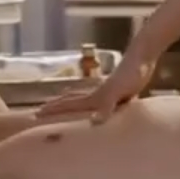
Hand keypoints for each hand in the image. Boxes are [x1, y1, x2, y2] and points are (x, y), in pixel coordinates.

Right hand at [35, 55, 154, 124]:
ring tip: (60, 105)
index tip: (36, 114)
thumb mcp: (119, 92)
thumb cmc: (132, 73)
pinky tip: (97, 109)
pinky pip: (101, 104)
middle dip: (56, 107)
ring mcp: (107, 92)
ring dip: (70, 104)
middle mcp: (97, 94)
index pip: (69, 105)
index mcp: (95, 97)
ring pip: (83, 100)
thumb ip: (107, 106)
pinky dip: (94, 107)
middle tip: (39, 112)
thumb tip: (94, 121)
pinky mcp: (119, 93)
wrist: (143, 56)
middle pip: (72, 101)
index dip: (53, 111)